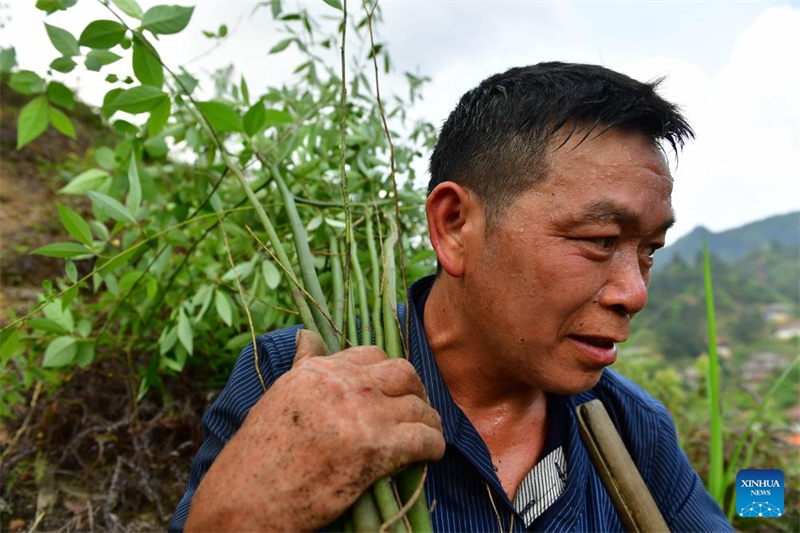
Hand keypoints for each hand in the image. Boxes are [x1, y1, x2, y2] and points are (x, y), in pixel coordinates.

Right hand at [185, 329, 444, 531]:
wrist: (248, 498)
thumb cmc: (258, 454)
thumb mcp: (280, 396)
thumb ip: (303, 365)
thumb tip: (307, 335)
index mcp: (320, 370)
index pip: (371, 354)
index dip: (387, 372)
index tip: (391, 390)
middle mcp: (344, 385)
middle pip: (403, 372)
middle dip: (415, 389)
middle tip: (414, 408)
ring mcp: (364, 414)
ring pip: (418, 406)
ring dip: (428, 421)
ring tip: (426, 434)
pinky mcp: (378, 449)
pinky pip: (424, 438)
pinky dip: (434, 446)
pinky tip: (430, 455)